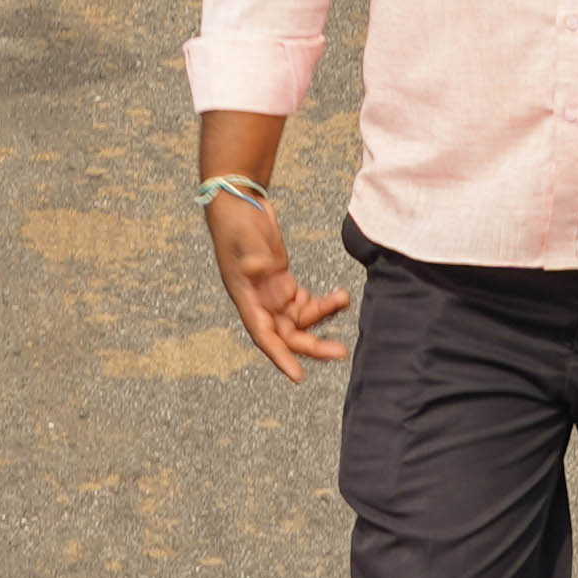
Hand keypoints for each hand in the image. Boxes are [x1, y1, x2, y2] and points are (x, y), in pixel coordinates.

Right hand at [207, 187, 352, 375]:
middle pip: (287, 334)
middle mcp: (259, 301)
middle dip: (312, 345)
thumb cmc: (235, 221)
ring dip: (322, 316)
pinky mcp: (281, 281)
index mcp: (246, 298)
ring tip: (342, 299)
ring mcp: (271, 292)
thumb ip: (254, 254)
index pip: (265, 336)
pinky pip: (305, 302)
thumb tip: (260, 269)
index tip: (298, 375)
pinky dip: (322, 304)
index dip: (281, 357)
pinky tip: (338, 297)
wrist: (238, 202)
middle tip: (339, 351)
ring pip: (300, 319)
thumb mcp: (244, 237)